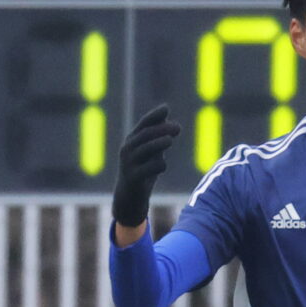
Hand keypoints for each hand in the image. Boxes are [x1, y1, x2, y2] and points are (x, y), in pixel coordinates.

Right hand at [112, 103, 181, 231]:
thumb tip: (174, 124)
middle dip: (162, 129)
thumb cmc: (142, 172)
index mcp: (132, 141)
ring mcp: (129, 163)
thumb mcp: (151, 155)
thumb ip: (159, 140)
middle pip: (146, 135)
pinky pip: (148, 168)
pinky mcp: (133, 178)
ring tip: (170, 140)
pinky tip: (162, 166)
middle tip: (178, 127)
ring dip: (159, 143)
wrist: (129, 198)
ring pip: (145, 149)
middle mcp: (127, 150)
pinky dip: (158, 165)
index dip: (154, 115)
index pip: (143, 124)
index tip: (166, 108)